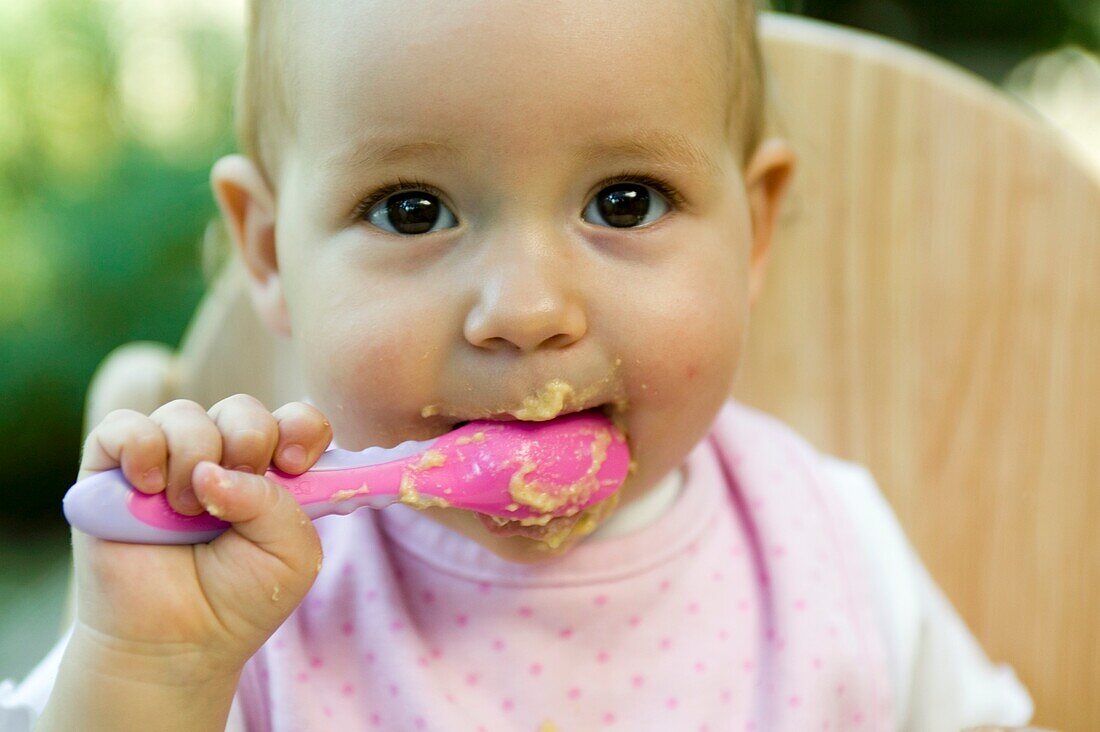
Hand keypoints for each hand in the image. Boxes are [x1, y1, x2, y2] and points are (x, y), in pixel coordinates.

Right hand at [70, 394, 332, 681]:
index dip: (302, 429)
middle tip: (233, 500)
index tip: (295, 464)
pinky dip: (141, 448)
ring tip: (188, 513)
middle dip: (248, 444)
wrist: (174, 644)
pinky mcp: (111, 469)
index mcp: (271, 469)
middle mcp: (221, 455)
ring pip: (185, 414)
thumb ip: (278, 504)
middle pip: (242, 409)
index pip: (297, 419)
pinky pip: (123, 426)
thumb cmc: (239, 598)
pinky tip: (149, 488)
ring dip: (194, 460)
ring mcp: (166, 458)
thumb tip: (213, 471)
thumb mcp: (291, 556)